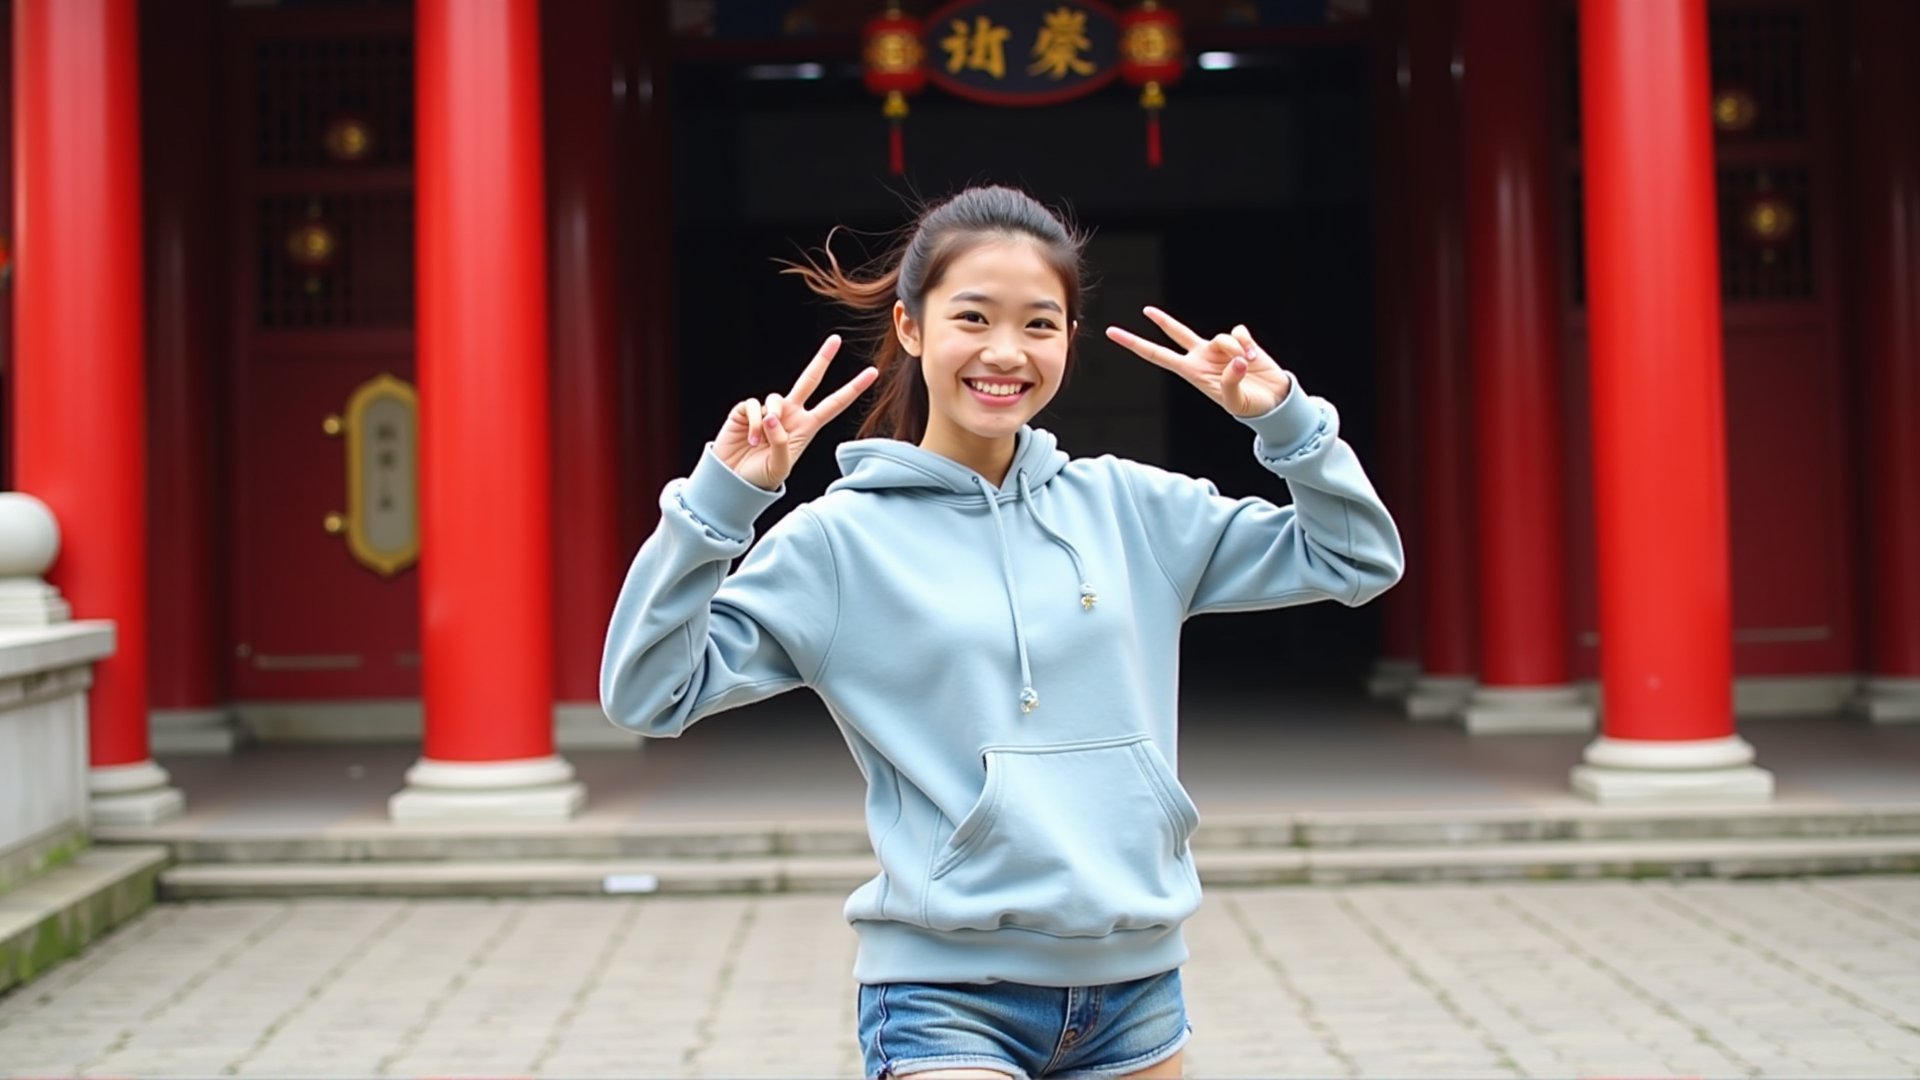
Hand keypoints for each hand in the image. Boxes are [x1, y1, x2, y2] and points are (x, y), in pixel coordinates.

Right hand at [714, 335, 878, 490]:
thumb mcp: (780, 467)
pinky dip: (754, 423)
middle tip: (836, 339)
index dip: (852, 389)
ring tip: (759, 444)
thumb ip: (782, 443)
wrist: (735, 480)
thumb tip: (773, 415)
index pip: (834, 404)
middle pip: (809, 380)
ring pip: (775, 398)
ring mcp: (769, 410)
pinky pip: (754, 406)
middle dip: (822, 359)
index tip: (872, 372)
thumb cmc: (762, 477)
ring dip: (769, 421)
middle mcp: (790, 414)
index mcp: (806, 427)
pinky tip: (750, 439)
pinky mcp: (747, 410)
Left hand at [1105, 307, 1292, 417]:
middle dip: (1162, 321)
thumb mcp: (1235, 402)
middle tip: (1145, 310)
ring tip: (1245, 365)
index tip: (1114, 334)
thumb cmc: (1250, 406)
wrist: (1274, 400)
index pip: (1158, 356)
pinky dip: (1246, 343)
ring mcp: (1221, 349)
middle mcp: (1202, 358)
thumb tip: (1236, 359)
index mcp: (1192, 373)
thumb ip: (1231, 382)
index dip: (1136, 345)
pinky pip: (1238, 331)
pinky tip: (1253, 356)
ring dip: (1233, 350)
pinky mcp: (1241, 341)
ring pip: (1219, 337)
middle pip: (1178, 334)